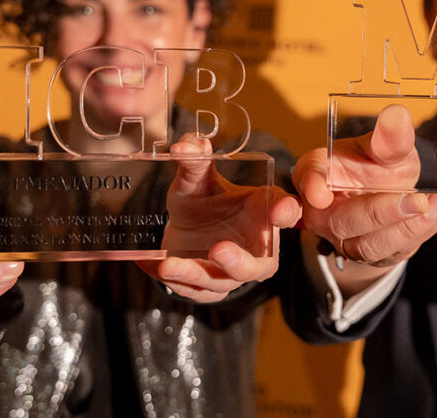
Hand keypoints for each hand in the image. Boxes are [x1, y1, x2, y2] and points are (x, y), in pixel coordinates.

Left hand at [136, 134, 300, 302]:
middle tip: (218, 248)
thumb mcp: (198, 179)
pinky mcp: (210, 289)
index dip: (285, 212)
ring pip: (220, 282)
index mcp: (263, 213)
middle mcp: (256, 248)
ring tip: (168, 265)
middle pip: (258, 266)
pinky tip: (152, 265)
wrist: (186, 229)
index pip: (284, 212)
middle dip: (238, 262)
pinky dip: (173, 280)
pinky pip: (194, 291)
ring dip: (194, 275)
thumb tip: (184, 145)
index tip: (280, 209)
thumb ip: (196, 160)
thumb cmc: (205, 202)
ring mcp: (232, 273)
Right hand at [294, 104, 436, 294]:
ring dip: (407, 228)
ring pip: (369, 245)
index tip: (320, 194)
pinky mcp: (376, 256)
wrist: (388, 197)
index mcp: (319, 175)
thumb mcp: (383, 149)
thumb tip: (397, 115)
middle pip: (343, 221)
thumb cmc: (376, 167)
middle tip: (415, 200)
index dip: (312, 184)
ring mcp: (348, 240)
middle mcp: (326, 213)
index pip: (308, 178)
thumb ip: (389, 138)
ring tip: (434, 205)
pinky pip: (395, 251)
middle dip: (380, 213)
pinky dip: (423, 231)